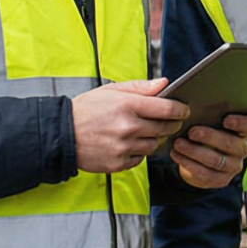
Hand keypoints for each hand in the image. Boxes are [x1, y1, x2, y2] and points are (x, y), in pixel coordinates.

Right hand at [71, 79, 189, 173]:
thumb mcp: (111, 91)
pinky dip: (139, 152)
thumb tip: (165, 83)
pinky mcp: (118, 163)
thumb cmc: (86, 110)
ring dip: (155, 138)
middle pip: (164, 128)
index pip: (166, 108)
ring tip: (145, 131)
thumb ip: (140, 87)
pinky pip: (140, 159)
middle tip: (171, 121)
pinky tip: (130, 144)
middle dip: (172, 124)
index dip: (180, 109)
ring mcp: (123, 147)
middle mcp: (128, 127)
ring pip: (153, 145)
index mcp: (127, 105)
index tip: (184, 109)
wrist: (61, 135)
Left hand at [172, 114, 246, 190]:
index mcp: (243, 131)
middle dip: (210, 137)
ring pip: (217, 161)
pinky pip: (205, 174)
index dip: (241, 123)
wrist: (198, 159)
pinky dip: (188, 163)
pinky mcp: (221, 180)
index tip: (226, 120)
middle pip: (232, 144)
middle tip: (192, 132)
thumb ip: (209, 113)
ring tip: (178, 143)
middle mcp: (242, 149)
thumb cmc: (205, 132)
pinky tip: (176, 155)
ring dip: (195, 151)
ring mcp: (233, 166)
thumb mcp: (209, 121)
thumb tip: (194, 104)